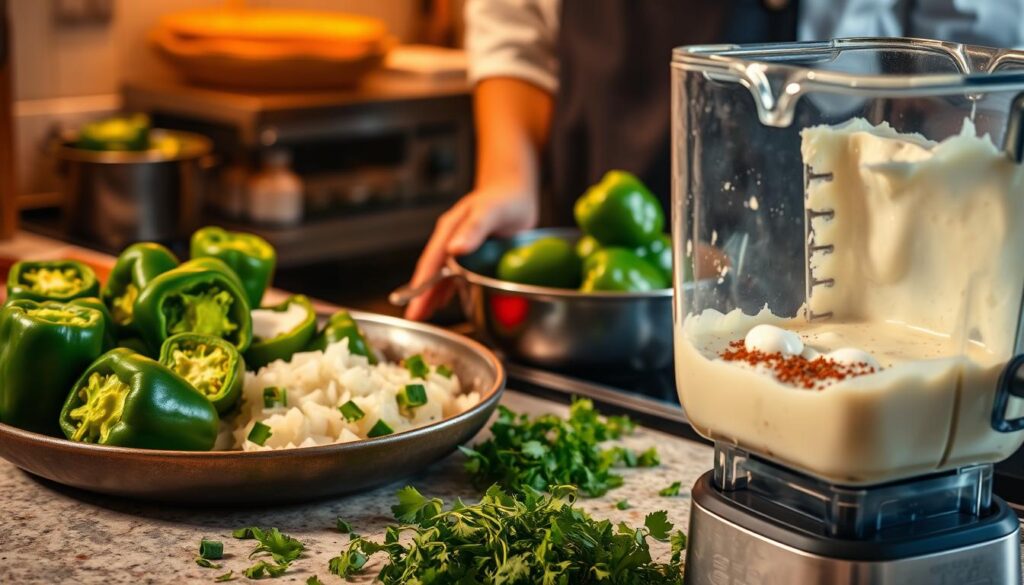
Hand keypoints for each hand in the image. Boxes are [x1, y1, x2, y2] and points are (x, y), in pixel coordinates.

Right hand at [404, 182, 537, 320]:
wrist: (515, 191)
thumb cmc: (504, 198)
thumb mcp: (491, 210)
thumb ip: (474, 228)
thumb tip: (455, 249)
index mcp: (449, 230)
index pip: (431, 262)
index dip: (421, 285)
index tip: (414, 304)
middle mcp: (450, 240)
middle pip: (431, 271)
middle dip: (421, 295)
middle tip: (414, 317)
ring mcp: (459, 248)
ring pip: (441, 275)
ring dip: (431, 295)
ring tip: (423, 315)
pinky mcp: (470, 255)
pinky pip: (454, 275)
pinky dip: (447, 289)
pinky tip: (443, 302)